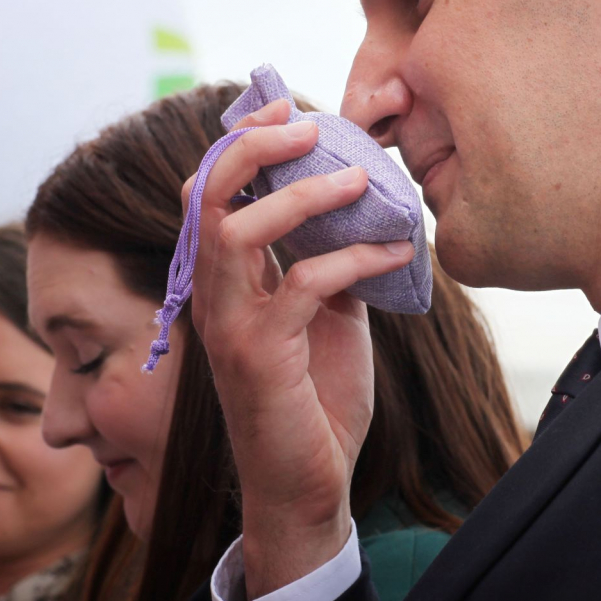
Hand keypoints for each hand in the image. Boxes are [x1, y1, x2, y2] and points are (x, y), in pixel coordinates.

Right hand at [186, 97, 413, 597]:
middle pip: (205, 196)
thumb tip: (361, 213)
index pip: (206, 194)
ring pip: (238, 232)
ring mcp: (230, 328)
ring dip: (303, 195)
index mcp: (224, 284)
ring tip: (360, 178)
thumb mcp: (328, 320)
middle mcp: (213, 298)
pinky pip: (301, 285)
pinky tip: (395, 251)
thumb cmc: (313, 405)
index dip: (239, 144)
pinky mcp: (260, 359)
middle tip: (308, 124)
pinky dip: (352, 258)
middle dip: (253, 147)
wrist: (306, 490)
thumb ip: (328, 265)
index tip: (285, 109)